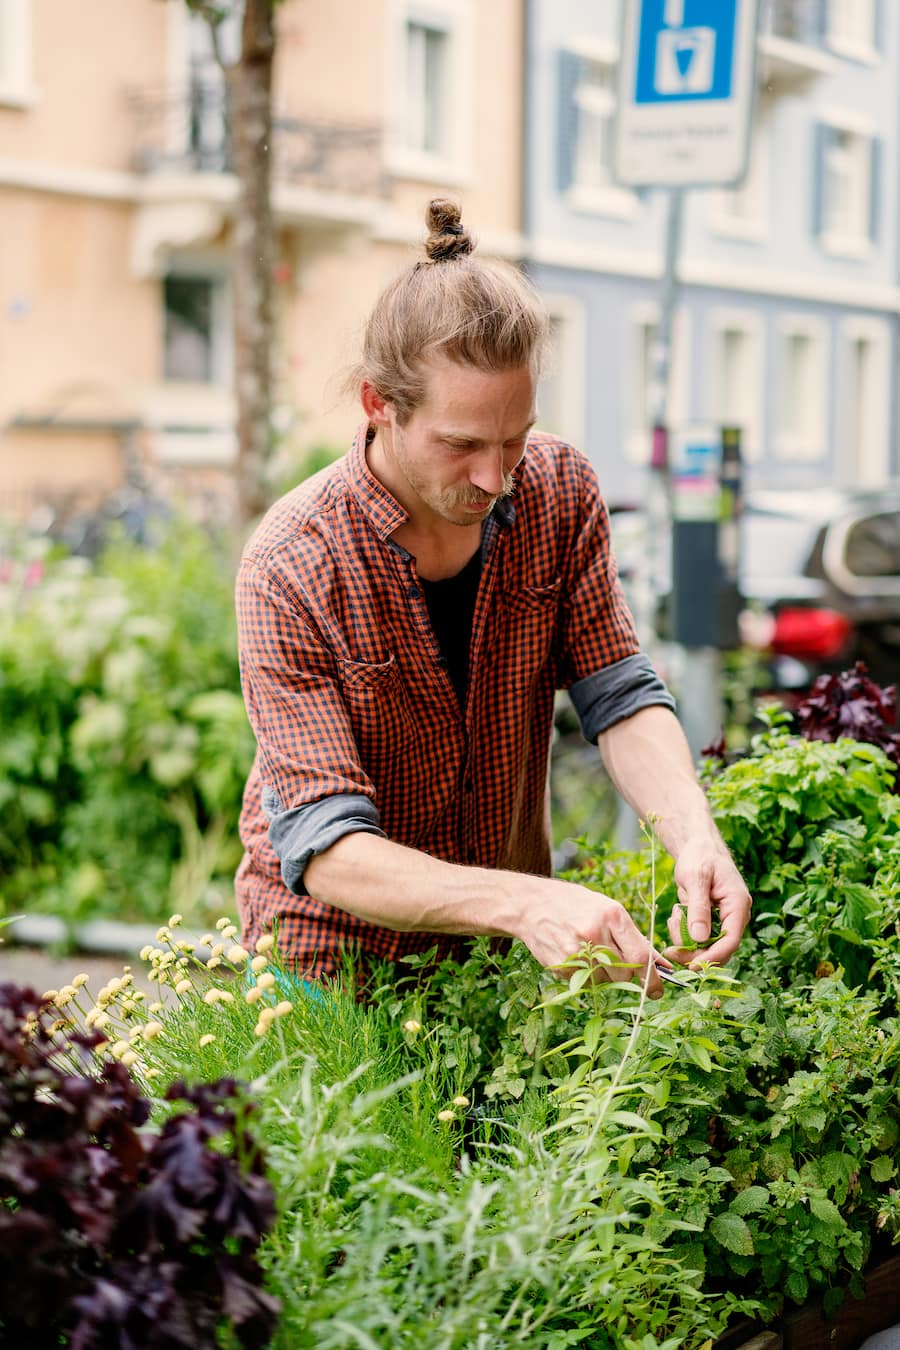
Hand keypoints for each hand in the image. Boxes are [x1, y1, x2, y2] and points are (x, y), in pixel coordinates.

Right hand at [522, 878, 668, 996]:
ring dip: (606, 976)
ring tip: (592, 954)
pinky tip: (577, 956)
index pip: (640, 956)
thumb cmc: (575, 904)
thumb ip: (633, 936)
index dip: (653, 978)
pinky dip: (587, 976)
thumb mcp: (607, 909)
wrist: (531, 904)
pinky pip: (586, 982)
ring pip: (605, 981)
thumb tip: (660, 964)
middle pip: (624, 974)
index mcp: (612, 915)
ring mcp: (576, 951)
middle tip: (624, 971)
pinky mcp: (562, 965)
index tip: (658, 990)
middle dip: (629, 979)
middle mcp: (594, 933)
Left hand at [664, 834, 750, 967]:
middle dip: (694, 952)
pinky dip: (683, 931)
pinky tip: (676, 915)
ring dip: (686, 939)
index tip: (692, 966)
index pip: (731, 940)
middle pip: (718, 948)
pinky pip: (698, 936)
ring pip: (705, 945)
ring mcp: (723, 919)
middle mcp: (734, 916)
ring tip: (675, 916)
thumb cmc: (700, 856)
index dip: (712, 957)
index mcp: (738, 904)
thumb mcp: (696, 878)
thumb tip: (700, 939)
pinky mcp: (711, 920)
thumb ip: (698, 908)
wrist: (698, 846)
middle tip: (671, 950)